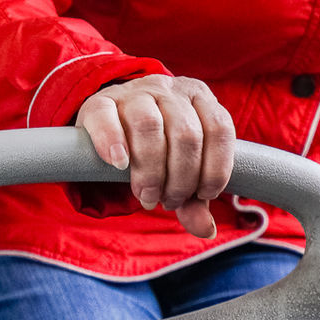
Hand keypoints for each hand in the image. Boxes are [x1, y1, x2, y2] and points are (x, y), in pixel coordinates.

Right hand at [75, 74, 233, 238]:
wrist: (115, 117)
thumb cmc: (159, 145)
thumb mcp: (182, 167)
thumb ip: (195, 196)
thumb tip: (206, 230)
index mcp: (200, 97)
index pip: (219, 128)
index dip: (216, 167)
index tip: (203, 194)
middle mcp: (170, 90)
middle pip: (185, 134)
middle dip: (181, 178)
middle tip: (169, 202)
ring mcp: (134, 92)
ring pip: (148, 125)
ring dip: (151, 170)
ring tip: (147, 196)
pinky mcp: (99, 100)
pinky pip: (106, 116)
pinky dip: (113, 143)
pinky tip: (119, 166)